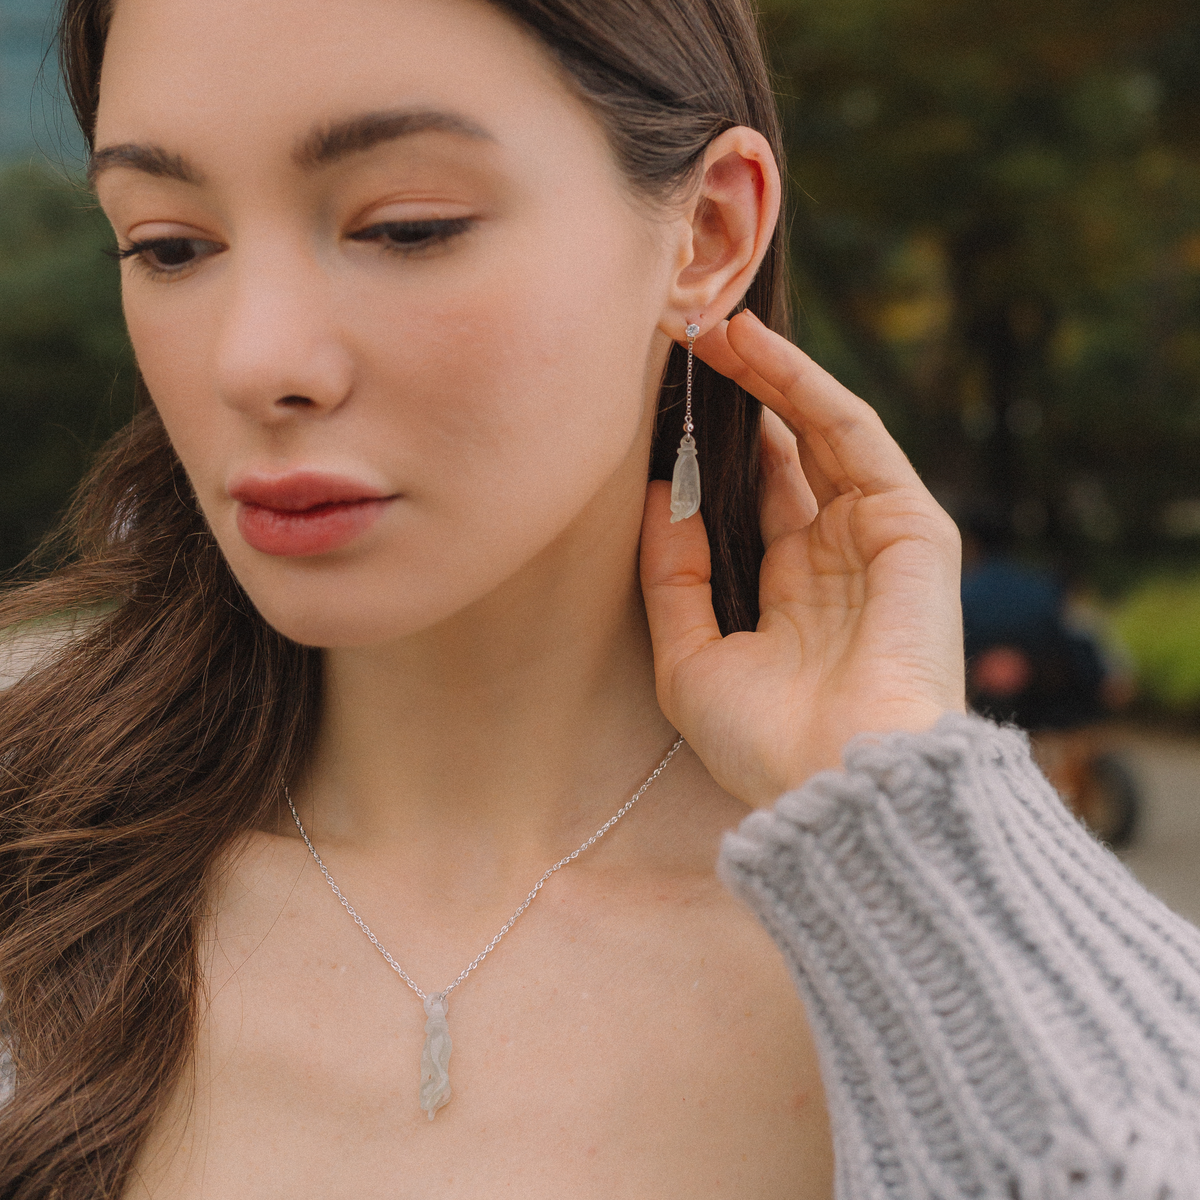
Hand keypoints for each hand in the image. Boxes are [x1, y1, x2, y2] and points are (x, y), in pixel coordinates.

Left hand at [640, 310, 965, 807]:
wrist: (839, 782)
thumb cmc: (764, 743)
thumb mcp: (689, 660)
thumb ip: (671, 579)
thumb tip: (659, 497)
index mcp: (791, 598)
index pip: (755, 503)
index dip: (715, 454)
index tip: (667, 410)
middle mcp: (835, 561)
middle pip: (786, 458)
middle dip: (738, 404)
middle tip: (686, 351)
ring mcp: (876, 540)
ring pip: (819, 433)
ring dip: (768, 377)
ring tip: (711, 329)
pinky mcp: (912, 526)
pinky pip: (853, 436)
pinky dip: (806, 388)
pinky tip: (757, 349)